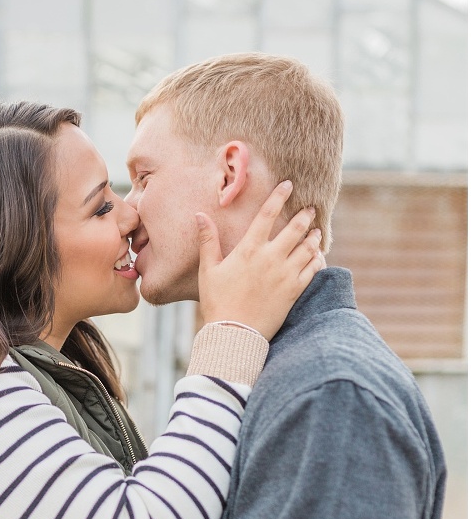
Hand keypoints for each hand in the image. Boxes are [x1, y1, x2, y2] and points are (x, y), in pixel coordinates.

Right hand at [197, 181, 323, 339]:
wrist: (234, 333)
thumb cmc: (217, 302)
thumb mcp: (208, 270)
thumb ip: (207, 241)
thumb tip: (199, 216)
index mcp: (249, 249)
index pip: (267, 215)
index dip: (279, 197)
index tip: (288, 185)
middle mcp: (271, 258)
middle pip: (295, 229)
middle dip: (304, 216)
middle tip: (310, 209)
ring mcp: (286, 274)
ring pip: (308, 248)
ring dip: (314, 237)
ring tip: (316, 232)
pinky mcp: (294, 291)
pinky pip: (313, 270)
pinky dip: (318, 260)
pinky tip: (318, 256)